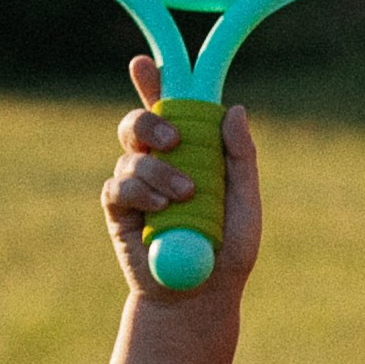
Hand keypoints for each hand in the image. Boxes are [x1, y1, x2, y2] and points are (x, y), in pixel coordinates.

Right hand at [101, 56, 264, 300]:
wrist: (200, 298)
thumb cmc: (226, 253)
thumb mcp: (245, 204)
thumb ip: (240, 160)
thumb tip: (236, 110)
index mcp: (190, 153)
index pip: (170, 109)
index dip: (154, 83)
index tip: (143, 65)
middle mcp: (158, 162)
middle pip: (139, 122)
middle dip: (151, 121)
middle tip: (174, 140)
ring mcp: (135, 185)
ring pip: (132, 156)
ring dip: (158, 172)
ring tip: (182, 197)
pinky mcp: (119, 210)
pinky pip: (119, 188)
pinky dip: (140, 193)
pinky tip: (159, 208)